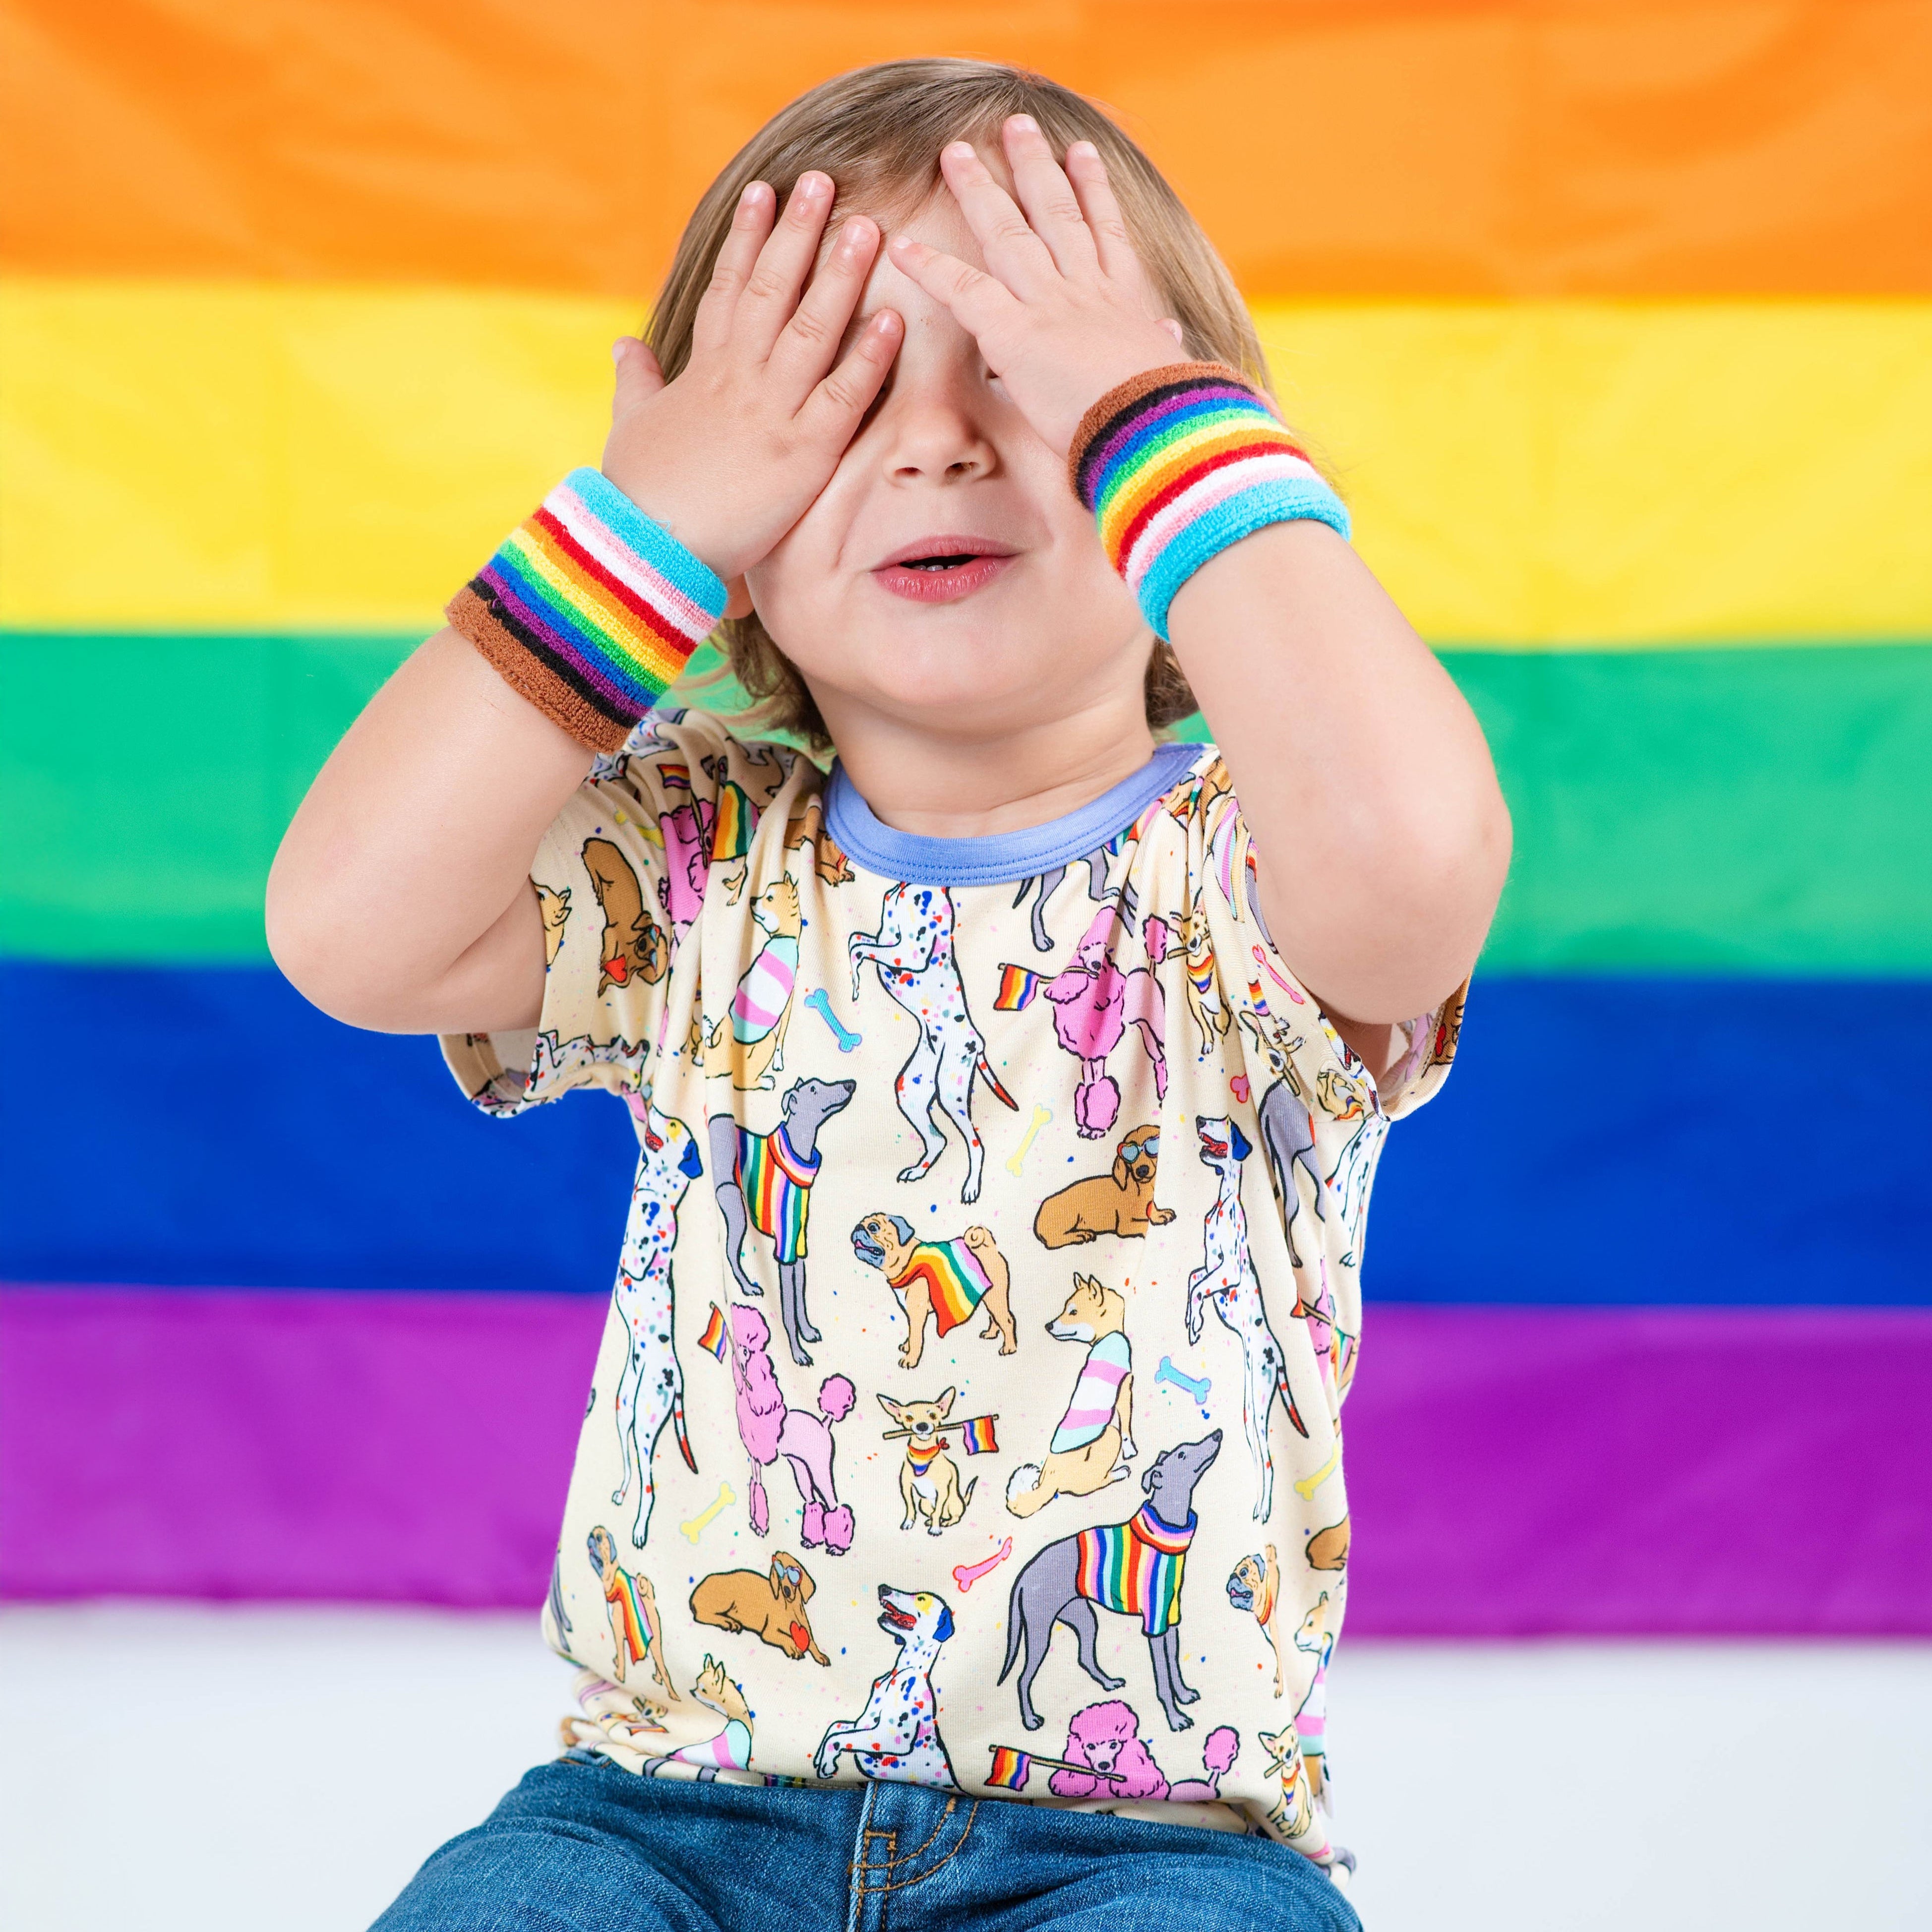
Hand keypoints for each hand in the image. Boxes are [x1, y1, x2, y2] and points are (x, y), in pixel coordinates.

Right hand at [600, 173, 903, 583]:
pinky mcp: (800, 455)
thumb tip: (624, 343)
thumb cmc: (637, 495)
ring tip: (866, 227)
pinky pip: (842, 396)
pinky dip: (868, 356)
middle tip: (823, 181)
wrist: (644, 549)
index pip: (727, 289)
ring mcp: (771, 413)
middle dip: (797, 233)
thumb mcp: (630, 427)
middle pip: (772, 290)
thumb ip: (632, 381)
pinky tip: (892, 318)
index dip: (747, 239)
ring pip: (811, 328)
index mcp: (702, 372)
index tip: (765, 192)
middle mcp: (738, 379)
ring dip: (840, 275)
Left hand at [886, 118, 1186, 457]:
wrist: (1155, 429)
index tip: (1083, 152)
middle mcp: (1084, 288)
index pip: (1105, 232)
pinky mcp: (1014, 332)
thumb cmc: (1166, 413)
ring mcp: (1048, 303)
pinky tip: (903, 249)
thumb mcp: (1170, 368)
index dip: (1093, 189)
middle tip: (1016, 124)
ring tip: (956, 152)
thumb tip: (1170, 330)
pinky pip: (964, 290)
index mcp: (1123, 300)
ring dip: (978, 189)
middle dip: (1032, 164)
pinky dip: (931, 269)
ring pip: (1007, 232)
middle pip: (1054, 212)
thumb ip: (1162, 345)